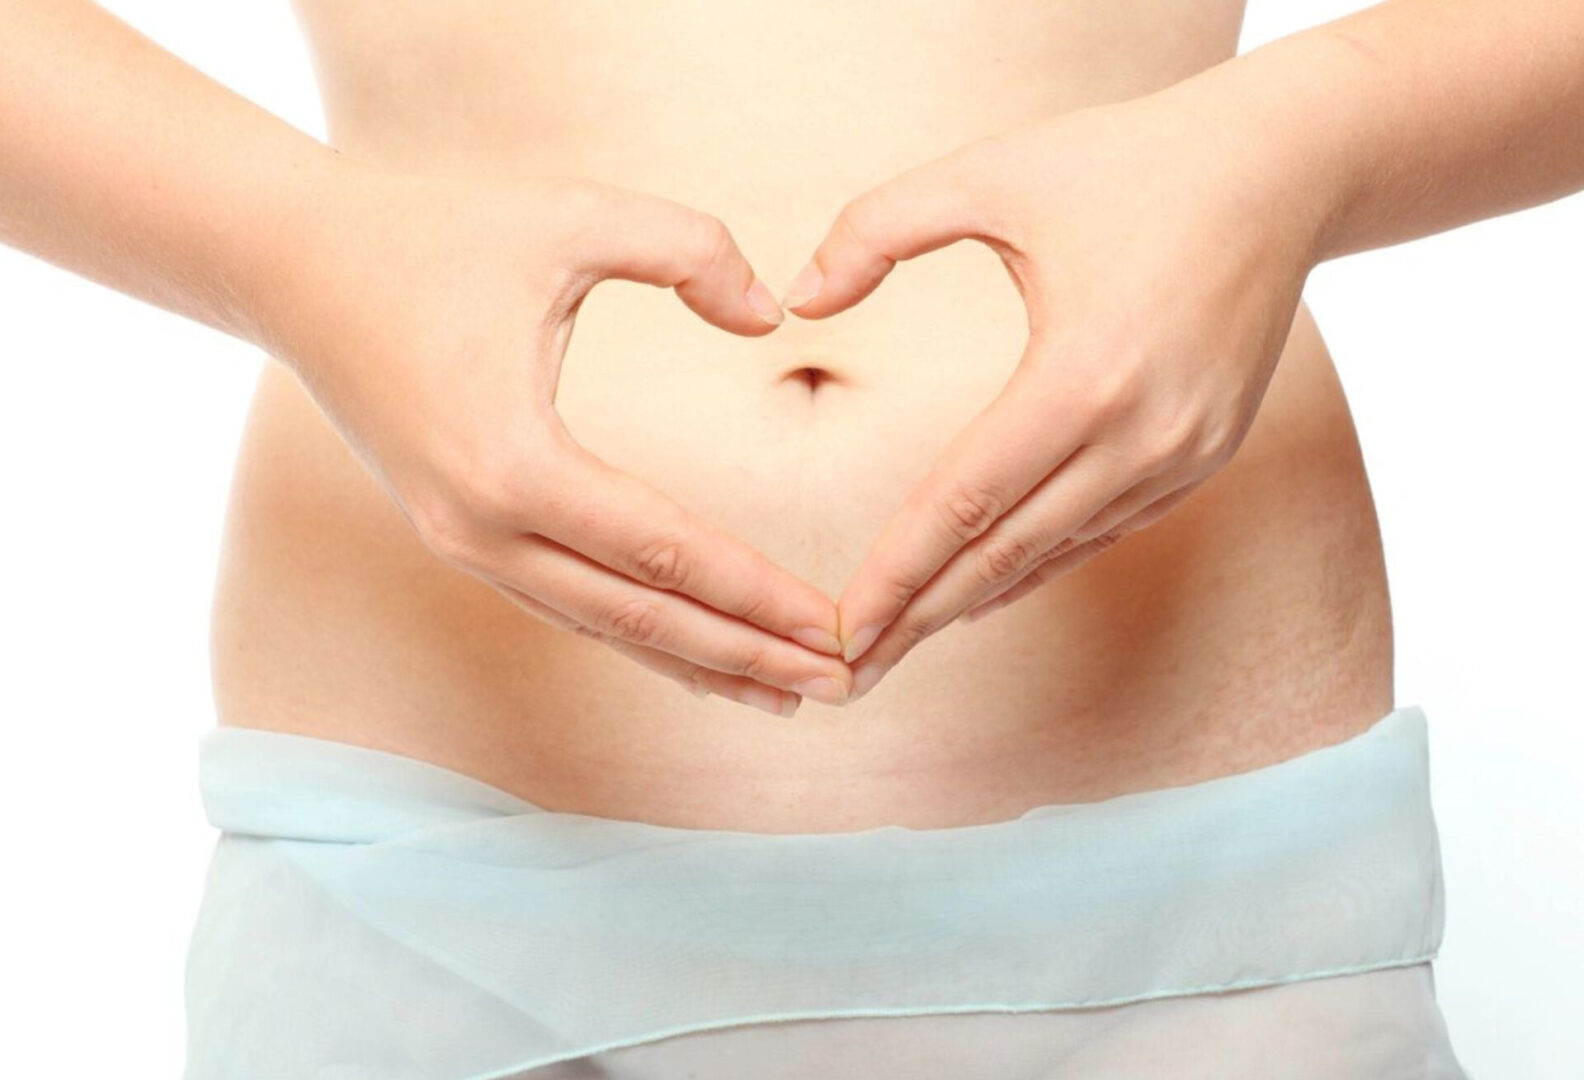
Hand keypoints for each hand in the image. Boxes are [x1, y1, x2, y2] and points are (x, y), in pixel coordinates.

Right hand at [262, 164, 853, 715]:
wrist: (295, 266)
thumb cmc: (434, 233)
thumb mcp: (572, 215)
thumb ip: (689, 250)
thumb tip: (772, 315)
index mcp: (514, 462)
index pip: (666, 551)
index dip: (758, 594)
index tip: (835, 627)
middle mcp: (484, 529)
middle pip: (644, 616)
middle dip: (749, 655)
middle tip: (844, 685)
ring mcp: (464, 545)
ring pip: (605, 627)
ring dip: (700, 662)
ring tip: (789, 695)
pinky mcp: (459, 539)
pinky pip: (568, 606)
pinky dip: (641, 635)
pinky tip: (699, 652)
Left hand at [783, 92, 1323, 699]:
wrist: (1284, 169)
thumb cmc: (1128, 161)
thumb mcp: (991, 172)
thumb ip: (875, 230)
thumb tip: (795, 302)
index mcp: (1083, 374)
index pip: (961, 505)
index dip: (894, 577)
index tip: (838, 632)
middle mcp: (1140, 436)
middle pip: (1002, 555)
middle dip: (916, 619)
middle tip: (844, 675)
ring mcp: (1182, 457)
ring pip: (1052, 555)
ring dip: (970, 604)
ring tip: (897, 646)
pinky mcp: (1203, 458)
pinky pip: (1100, 534)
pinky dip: (1034, 567)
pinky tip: (981, 592)